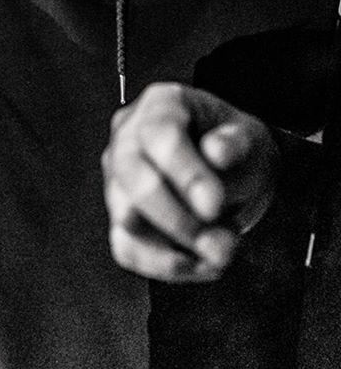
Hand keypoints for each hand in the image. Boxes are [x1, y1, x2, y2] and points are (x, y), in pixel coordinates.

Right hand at [102, 83, 278, 281]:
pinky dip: (166, 264)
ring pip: (128, 219)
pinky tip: (202, 262)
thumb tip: (215, 153)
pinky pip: (128, 249)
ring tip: (223, 249)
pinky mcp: (119, 217)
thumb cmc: (238, 149)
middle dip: (180, 220)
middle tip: (224, 245)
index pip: (161, 135)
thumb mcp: (250, 140)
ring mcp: (118, 178)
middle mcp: (129, 136)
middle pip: (135, 181)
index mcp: (161, 104)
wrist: (236, 174)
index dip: (186, 173)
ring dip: (179, 245)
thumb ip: (234, 147)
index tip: (214, 205)